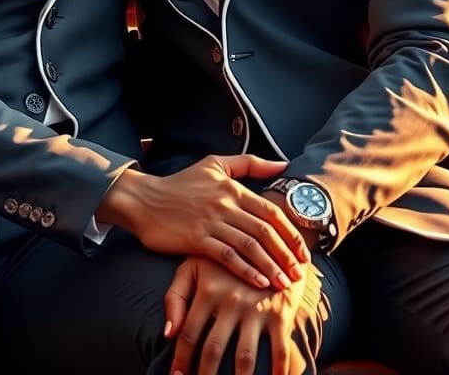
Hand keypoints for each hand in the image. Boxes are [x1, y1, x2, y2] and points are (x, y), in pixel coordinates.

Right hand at [97, 156, 309, 289]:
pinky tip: (259, 282)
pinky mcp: (196, 239)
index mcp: (232, 187)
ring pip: (249, 246)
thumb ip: (249, 164)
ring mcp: (210, 222)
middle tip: (300, 274)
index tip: (303, 252)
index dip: (290, 233)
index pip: (270, 211)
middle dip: (286, 254)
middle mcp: (224, 204)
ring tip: (284, 283)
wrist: (144, 199)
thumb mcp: (214, 164)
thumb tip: (283, 164)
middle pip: (264, 231)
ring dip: (271, 266)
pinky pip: (227, 257)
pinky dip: (246, 270)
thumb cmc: (181, 183)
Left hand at [164, 256, 309, 374]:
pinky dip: (279, 373)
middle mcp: (231, 301)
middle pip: (214, 350)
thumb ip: (175, 296)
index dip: (181, 360)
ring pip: (245, 358)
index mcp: (208, 289)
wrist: (267, 240)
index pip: (189, 334)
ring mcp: (257, 308)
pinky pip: (280, 351)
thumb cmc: (222, 259)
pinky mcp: (281, 313)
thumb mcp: (193, 266)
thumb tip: (167, 333)